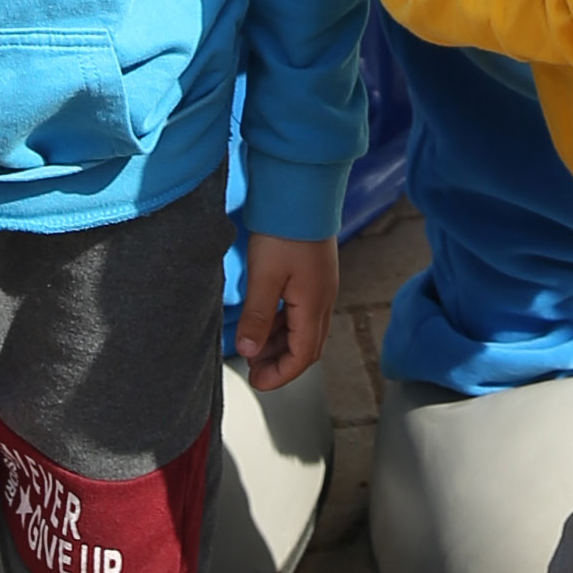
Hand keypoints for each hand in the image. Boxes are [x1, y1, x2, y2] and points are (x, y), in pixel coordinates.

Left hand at [233, 231, 336, 389]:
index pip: (303, 356)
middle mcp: (323, 299)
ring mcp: (321, 286)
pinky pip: (302, 311)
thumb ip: (257, 318)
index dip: (280, 375)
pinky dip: (284, 324)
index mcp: (314, 305)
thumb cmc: (285, 230)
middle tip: (253, 369)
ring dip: (281, 344)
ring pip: (303, 329)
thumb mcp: (264, 277)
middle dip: (280, 363)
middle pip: (306, 346)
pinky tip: (265, 321)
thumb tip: (249, 351)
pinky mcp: (314, 274)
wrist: (301, 189)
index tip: (258, 383)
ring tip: (254, 348)